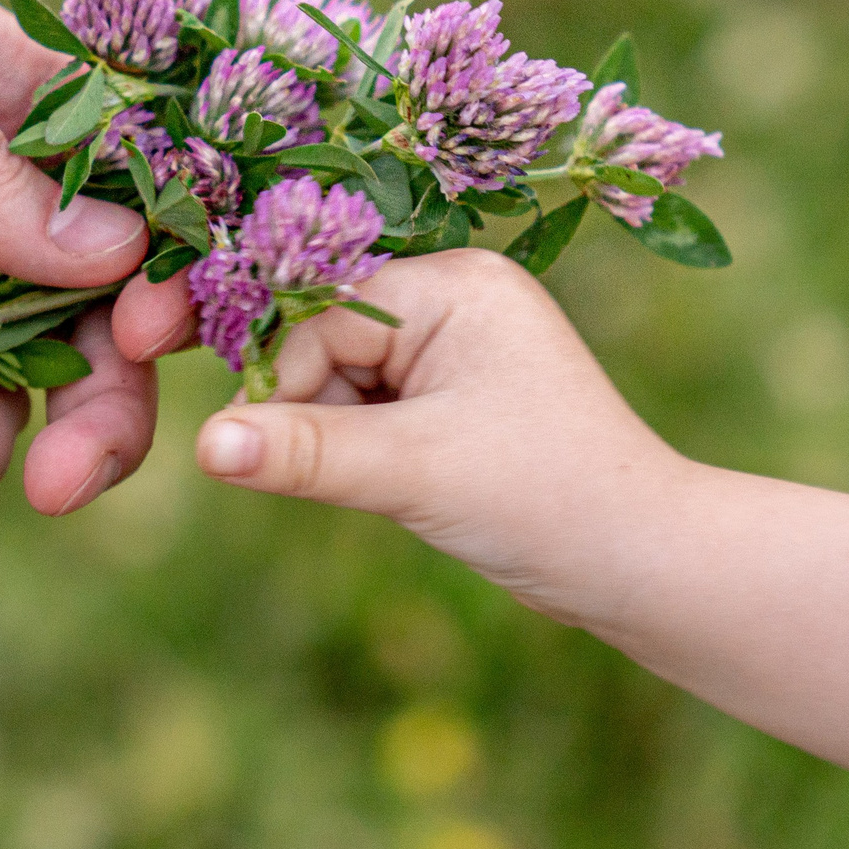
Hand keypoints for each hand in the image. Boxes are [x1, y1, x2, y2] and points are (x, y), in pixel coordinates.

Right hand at [187, 251, 848, 821]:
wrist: (643, 564)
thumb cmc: (545, 501)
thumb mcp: (412, 473)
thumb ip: (303, 452)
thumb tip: (204, 443)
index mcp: (453, 283)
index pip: (319, 312)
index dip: (286, 382)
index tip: (268, 448)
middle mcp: (453, 296)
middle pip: (323, 338)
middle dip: (317, 410)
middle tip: (363, 471)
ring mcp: (454, 345)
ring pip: (338, 377)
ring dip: (341, 435)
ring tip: (401, 482)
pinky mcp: (452, 393)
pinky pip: (368, 405)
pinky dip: (363, 447)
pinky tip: (402, 484)